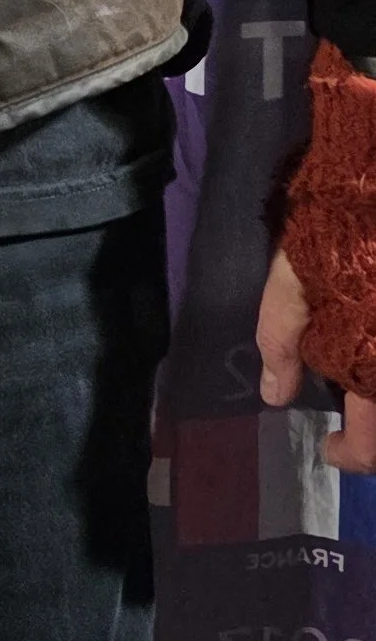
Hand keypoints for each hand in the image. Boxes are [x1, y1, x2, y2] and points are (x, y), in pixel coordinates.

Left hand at [258, 244, 375, 471]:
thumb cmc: (332, 238)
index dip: (351, 455)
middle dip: (375, 429)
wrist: (373, 185)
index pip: (372, 443)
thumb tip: (274, 396)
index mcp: (373, 366)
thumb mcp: (292, 287)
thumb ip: (281, 342)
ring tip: (362, 382)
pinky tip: (368, 345)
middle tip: (351, 418)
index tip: (330, 447)